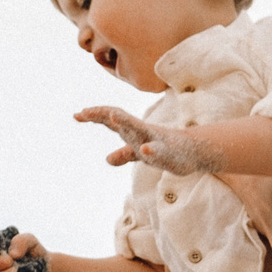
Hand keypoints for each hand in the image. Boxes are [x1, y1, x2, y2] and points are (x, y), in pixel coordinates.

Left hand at [76, 106, 222, 174]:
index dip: (95, 115)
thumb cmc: (167, 150)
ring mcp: (155, 140)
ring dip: (126, 123)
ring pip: (139, 129)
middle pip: (120, 119)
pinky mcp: (168, 152)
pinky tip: (145, 150)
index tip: (77, 115)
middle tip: (84, 112)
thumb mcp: (142, 153)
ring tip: (113, 117)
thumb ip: (125, 154)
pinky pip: (159, 151)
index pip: (111, 119)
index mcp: (134, 131)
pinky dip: (152, 150)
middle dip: (102, 114)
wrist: (194, 152)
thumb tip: (108, 159)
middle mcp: (141, 131)